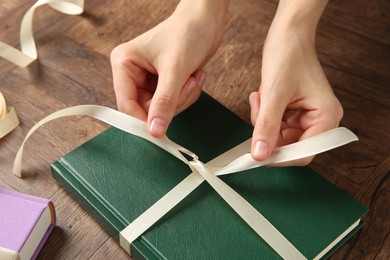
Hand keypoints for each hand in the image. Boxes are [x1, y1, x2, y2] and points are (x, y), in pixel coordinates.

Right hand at [110, 0, 228, 136]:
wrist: (206, 21)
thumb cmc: (187, 33)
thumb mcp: (175, 69)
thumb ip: (164, 102)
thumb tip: (155, 130)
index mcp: (124, 64)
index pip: (126, 104)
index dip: (143, 120)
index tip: (159, 132)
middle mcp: (133, 73)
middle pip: (146, 109)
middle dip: (173, 103)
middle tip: (187, 86)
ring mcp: (148, 79)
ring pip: (162, 109)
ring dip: (183, 98)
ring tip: (192, 77)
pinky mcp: (163, 83)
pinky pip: (173, 103)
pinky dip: (187, 95)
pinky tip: (194, 77)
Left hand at [250, 0, 342, 164]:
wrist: (287, 35)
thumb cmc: (289, 56)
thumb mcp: (274, 94)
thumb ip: (266, 127)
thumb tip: (259, 155)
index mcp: (326, 117)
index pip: (304, 154)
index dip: (279, 157)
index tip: (257, 155)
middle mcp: (320, 120)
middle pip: (289, 146)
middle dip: (268, 132)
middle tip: (258, 113)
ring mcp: (306, 116)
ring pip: (278, 136)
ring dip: (263, 121)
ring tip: (260, 99)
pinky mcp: (294, 111)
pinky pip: (275, 124)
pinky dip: (263, 114)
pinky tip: (262, 96)